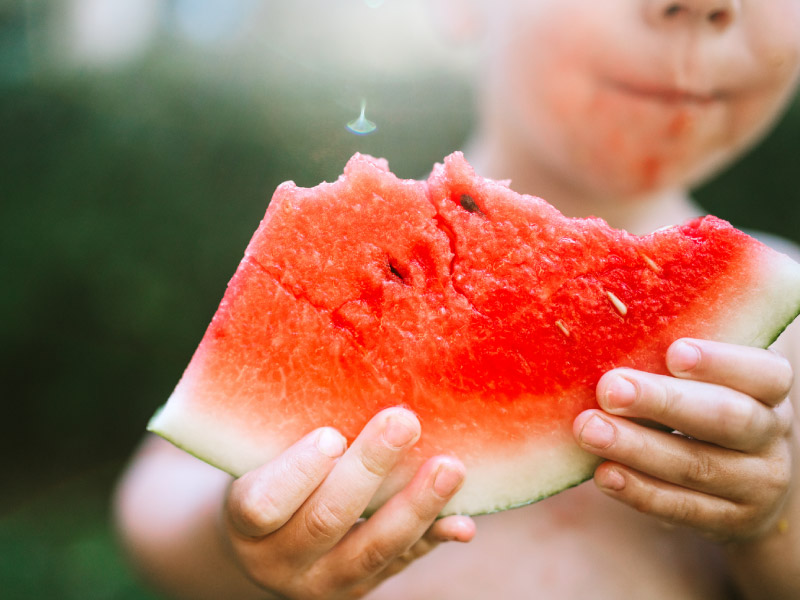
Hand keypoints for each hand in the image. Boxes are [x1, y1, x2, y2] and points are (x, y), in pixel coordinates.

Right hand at [222, 407, 474, 598]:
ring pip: (372, 550)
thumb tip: (347, 406)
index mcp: (244, 525)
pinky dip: (432, 539)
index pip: (263, 506)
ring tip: (449, 467)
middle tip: (404, 422)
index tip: (331, 435)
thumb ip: (290, 441)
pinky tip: (461, 523)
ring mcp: (321, 584)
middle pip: (326, 520)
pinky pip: (400, 564)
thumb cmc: (266, 482)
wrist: (263, 547)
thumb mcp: (259, 462)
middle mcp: (278, 563)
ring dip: (415, 506)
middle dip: (370, 469)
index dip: (298, 473)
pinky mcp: (358, 590)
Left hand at [573, 338, 794, 541]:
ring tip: (589, 430)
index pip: (763, 373)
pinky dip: (640, 490)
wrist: (746, 483)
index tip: (673, 352)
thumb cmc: (706, 405)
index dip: (721, 362)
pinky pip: (683, 508)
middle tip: (609, 389)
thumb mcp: (707, 380)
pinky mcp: (731, 520)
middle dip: (663, 402)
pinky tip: (604, 473)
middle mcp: (771, 434)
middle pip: (726, 417)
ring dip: (637, 447)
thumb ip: (673, 362)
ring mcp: (756, 483)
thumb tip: (608, 336)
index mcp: (768, 388)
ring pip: (696, 466)